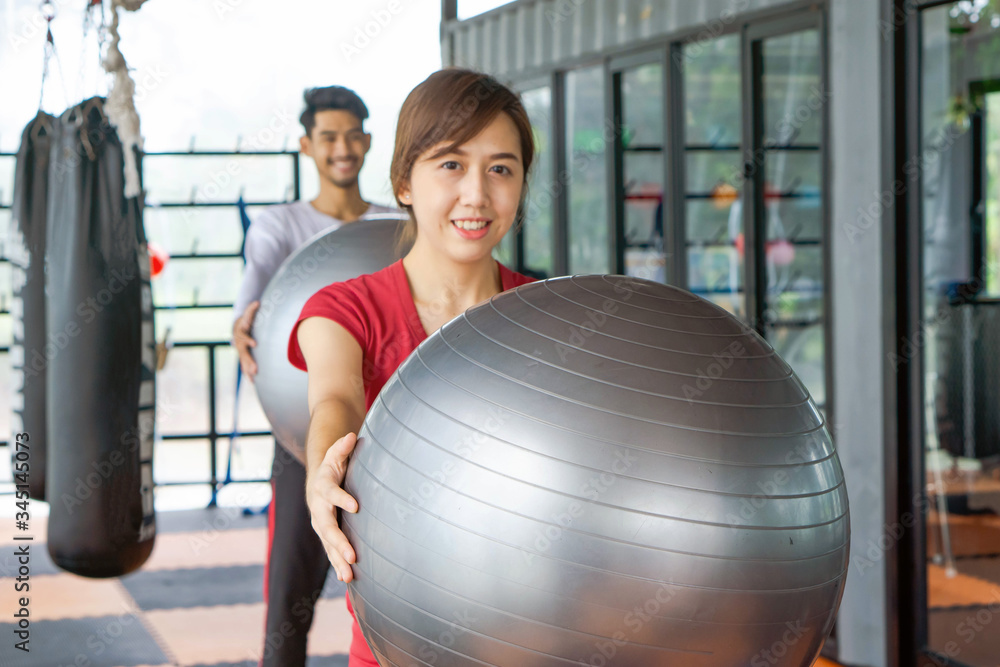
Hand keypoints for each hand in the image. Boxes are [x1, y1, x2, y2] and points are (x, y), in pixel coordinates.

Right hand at [232, 301, 259, 378]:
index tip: (255, 344)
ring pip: (243, 361)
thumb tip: (257, 302)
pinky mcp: (243, 356)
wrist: (237, 327)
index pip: (244, 337)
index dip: (248, 340)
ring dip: (248, 369)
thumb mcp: (248, 314)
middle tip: (255, 369)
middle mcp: (239, 344)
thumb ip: (251, 309)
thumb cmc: (246, 320)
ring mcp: (240, 351)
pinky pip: (244, 365)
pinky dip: (247, 373)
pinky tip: (252, 382)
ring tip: (253, 377)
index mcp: (241, 334)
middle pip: (243, 353)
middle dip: (249, 361)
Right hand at [306, 432, 359, 581]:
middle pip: (327, 527)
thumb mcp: (337, 453)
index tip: (355, 506)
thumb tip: (351, 436)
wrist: (319, 481)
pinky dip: (338, 564)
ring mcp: (321, 524)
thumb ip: (343, 447)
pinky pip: (331, 551)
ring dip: (337, 560)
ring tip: (348, 576)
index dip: (341, 498)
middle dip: (339, 542)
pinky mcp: (327, 535)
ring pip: (328, 544)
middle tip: (352, 556)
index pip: (331, 493)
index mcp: (323, 487)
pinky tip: (349, 579)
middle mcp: (319, 509)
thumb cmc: (334, 466)